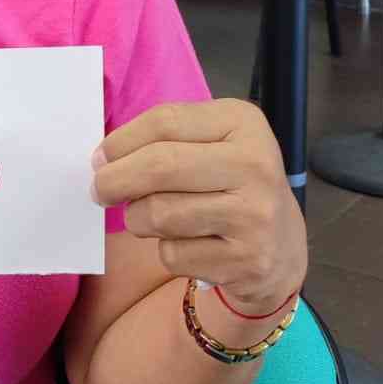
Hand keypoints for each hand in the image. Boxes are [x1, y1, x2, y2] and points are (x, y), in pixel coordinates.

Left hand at [92, 99, 306, 313]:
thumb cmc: (231, 184)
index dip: (120, 142)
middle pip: (160, 167)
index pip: (164, 122)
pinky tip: (189, 244)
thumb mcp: (211, 143)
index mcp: (244, 123)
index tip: (100, 158)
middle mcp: (256, 165)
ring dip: (139, 218)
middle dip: (115, 180)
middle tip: (100, 191)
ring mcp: (254, 216)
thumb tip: (102, 160)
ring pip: (159, 214)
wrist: (282, 248)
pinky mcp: (246, 261)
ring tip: (154, 217)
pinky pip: (173, 254)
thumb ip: (162, 140)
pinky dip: (167, 250)